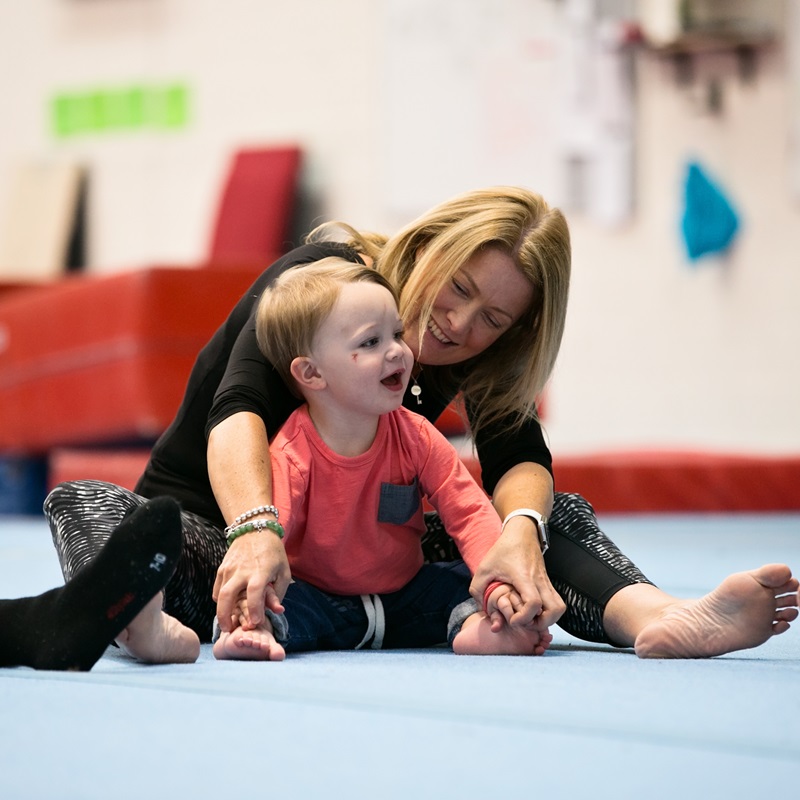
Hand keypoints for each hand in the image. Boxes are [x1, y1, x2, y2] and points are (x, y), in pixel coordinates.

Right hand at [212, 531, 291, 632]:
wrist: (255, 529)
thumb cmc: (273, 552)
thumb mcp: (283, 570)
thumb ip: (279, 592)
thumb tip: (277, 610)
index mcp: (260, 572)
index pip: (255, 594)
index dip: (254, 610)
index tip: (255, 623)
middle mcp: (242, 571)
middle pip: (228, 596)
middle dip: (226, 616)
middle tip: (229, 629)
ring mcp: (229, 569)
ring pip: (220, 594)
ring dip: (221, 610)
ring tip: (227, 622)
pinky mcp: (222, 567)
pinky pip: (217, 588)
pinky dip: (219, 599)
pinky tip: (225, 606)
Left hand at [470, 516, 564, 630]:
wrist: (521, 533)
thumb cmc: (503, 550)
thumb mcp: (484, 567)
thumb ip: (477, 589)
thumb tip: (482, 608)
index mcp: (524, 577)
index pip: (533, 603)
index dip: (524, 617)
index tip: (512, 619)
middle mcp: (539, 581)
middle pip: (555, 610)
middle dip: (542, 623)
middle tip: (525, 622)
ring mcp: (546, 582)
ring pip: (560, 607)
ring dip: (548, 619)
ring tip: (530, 619)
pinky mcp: (548, 583)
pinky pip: (556, 602)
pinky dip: (548, 611)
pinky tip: (532, 611)